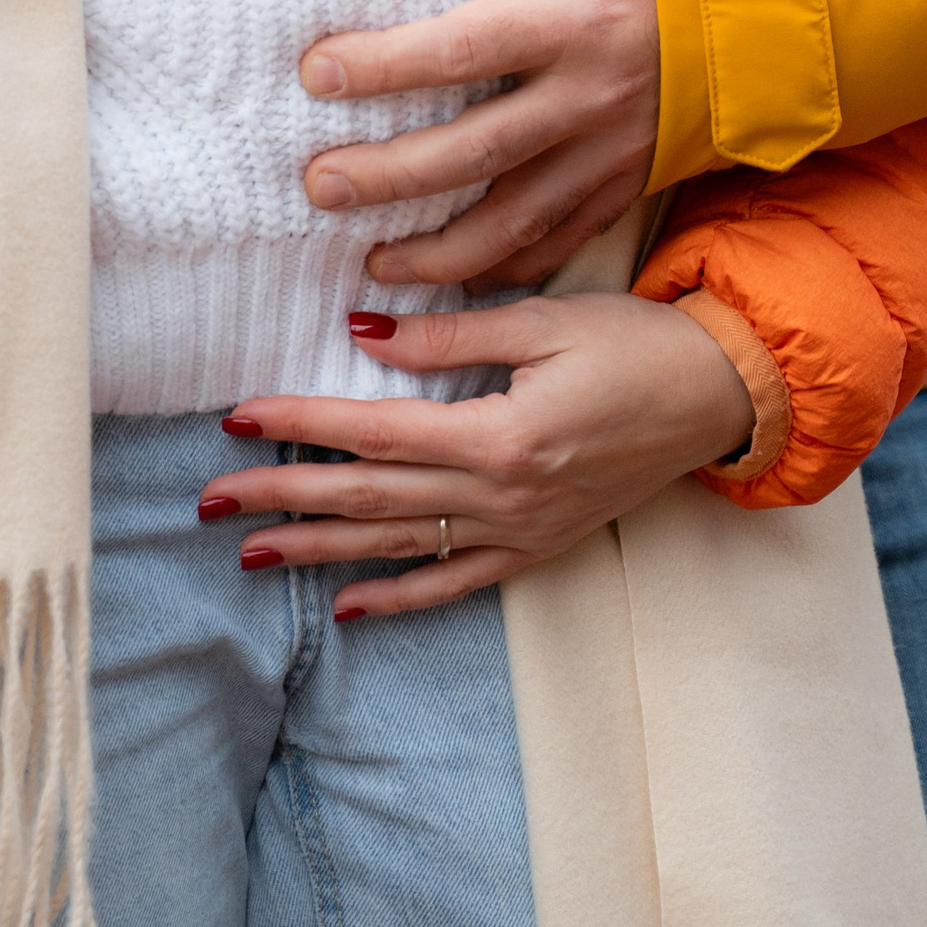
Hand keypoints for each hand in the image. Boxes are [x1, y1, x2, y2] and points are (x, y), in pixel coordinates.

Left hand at [200, 292, 753, 616]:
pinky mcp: (538, 547)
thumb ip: (451, 335)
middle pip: (370, 499)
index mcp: (501, 434)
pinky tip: (345, 606)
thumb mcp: (544, 320)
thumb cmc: (635, 344)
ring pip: (398, 546)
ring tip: (247, 552)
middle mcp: (502, 495)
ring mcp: (520, 531)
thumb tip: (363, 333)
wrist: (718, 397)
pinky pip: (455, 581)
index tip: (236, 417)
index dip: (300, 424)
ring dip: (319, 550)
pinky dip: (397, 597)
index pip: (374, 433)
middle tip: (208, 498)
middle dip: (283, 497)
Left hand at [298, 0, 658, 287]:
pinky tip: (461, 284)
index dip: (383, 66)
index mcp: (579, 15)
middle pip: (474, 153)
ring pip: (517, 220)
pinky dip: (512, 270)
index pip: (461, 50)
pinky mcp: (637, 177)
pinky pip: (567, 239)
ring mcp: (618, 148)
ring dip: (442, 251)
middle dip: (390, 177)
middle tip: (317, 185)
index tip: (314, 73)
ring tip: (368, 265)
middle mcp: (594, 96)